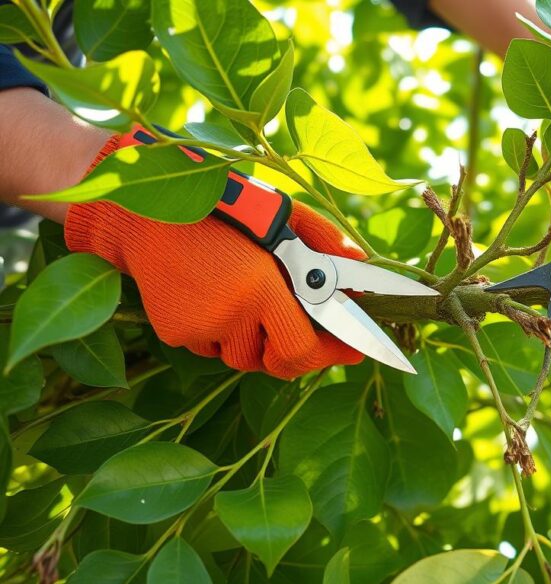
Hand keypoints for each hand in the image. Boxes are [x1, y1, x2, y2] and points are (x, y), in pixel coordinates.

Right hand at [64, 152, 365, 377]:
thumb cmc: (222, 207)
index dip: (332, 355)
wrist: (145, 211)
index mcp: (259, 287)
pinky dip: (228, 332)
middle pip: (278, 362)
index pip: (303, 349)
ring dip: (261, 338)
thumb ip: (323, 239)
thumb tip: (360, 262)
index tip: (355, 350)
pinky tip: (222, 297)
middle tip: (313, 331)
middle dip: (299, 350)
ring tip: (256, 299)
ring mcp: (199, 329)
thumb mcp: (280, 213)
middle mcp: (229, 315)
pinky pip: (216, 347)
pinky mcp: (176, 334)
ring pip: (247, 356)